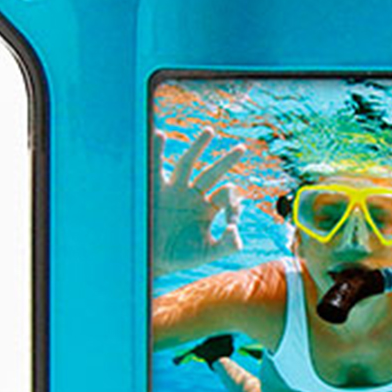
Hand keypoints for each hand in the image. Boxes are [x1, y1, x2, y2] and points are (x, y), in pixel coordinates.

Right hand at [153, 127, 245, 276]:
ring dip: (198, 147)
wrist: (150, 259)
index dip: (233, 203)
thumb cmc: (179, 256)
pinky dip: (157, 151)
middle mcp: (193, 194)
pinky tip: (160, 135)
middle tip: (242, 148)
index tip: (231, 224)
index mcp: (208, 208)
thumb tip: (238, 234)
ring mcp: (174, 190)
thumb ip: (225, 246)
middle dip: (227, 161)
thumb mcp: (205, 253)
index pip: (227, 196)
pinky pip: (155, 167)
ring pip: (188, 164)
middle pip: (213, 173)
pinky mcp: (154, 190)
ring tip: (210, 132)